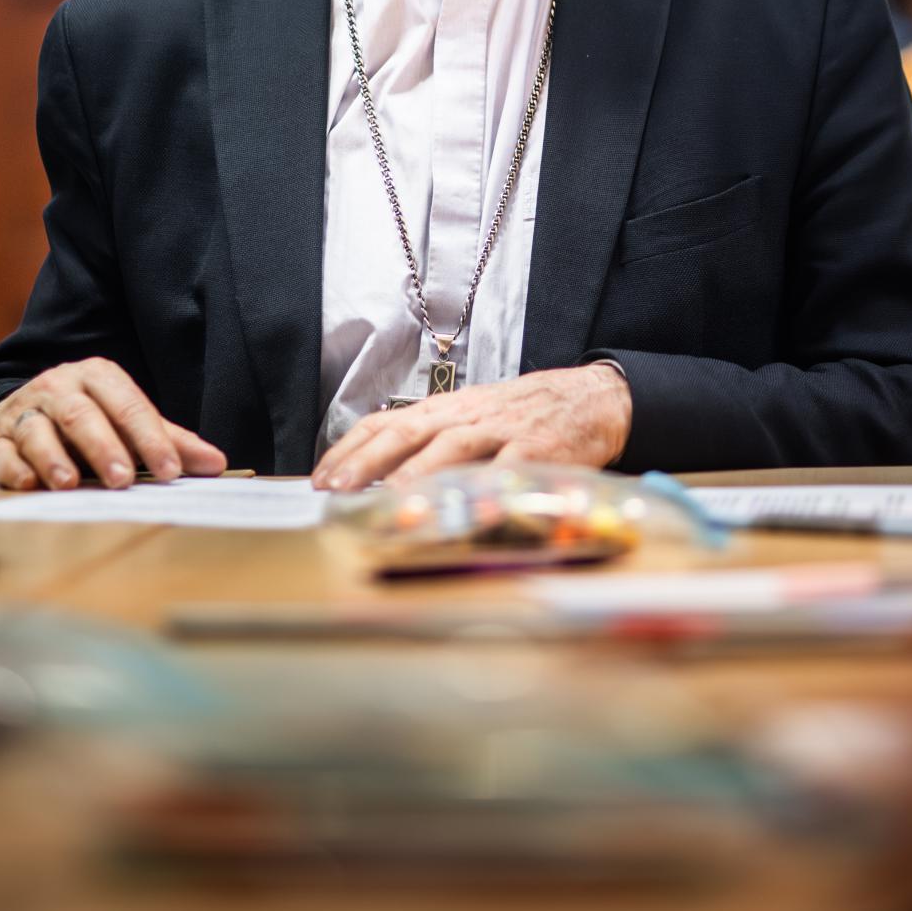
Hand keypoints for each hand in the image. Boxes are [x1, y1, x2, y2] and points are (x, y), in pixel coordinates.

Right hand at [0, 357, 226, 490]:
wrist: (23, 410)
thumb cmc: (89, 419)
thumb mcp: (127, 423)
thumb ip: (168, 441)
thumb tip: (217, 464)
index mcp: (98, 376)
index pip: (129, 405)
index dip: (150, 438)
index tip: (170, 471)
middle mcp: (59, 386)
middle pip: (81, 413)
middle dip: (103, 446)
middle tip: (122, 478)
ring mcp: (24, 410)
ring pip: (37, 429)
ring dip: (53, 457)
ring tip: (69, 484)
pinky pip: (1, 451)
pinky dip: (13, 468)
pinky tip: (28, 485)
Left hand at [311, 363, 632, 491]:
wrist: (591, 398)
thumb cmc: (525, 414)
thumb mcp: (474, 418)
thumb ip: (434, 443)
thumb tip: (381, 478)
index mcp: (446, 409)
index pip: (385, 423)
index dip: (350, 449)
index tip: (320, 478)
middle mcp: (466, 415)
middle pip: (407, 433)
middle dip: (367, 462)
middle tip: (336, 490)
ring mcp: (501, 430)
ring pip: (451, 448)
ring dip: (418, 474)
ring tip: (389, 500)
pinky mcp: (537, 449)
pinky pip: (507, 473)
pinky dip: (488, 491)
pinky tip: (470, 512)